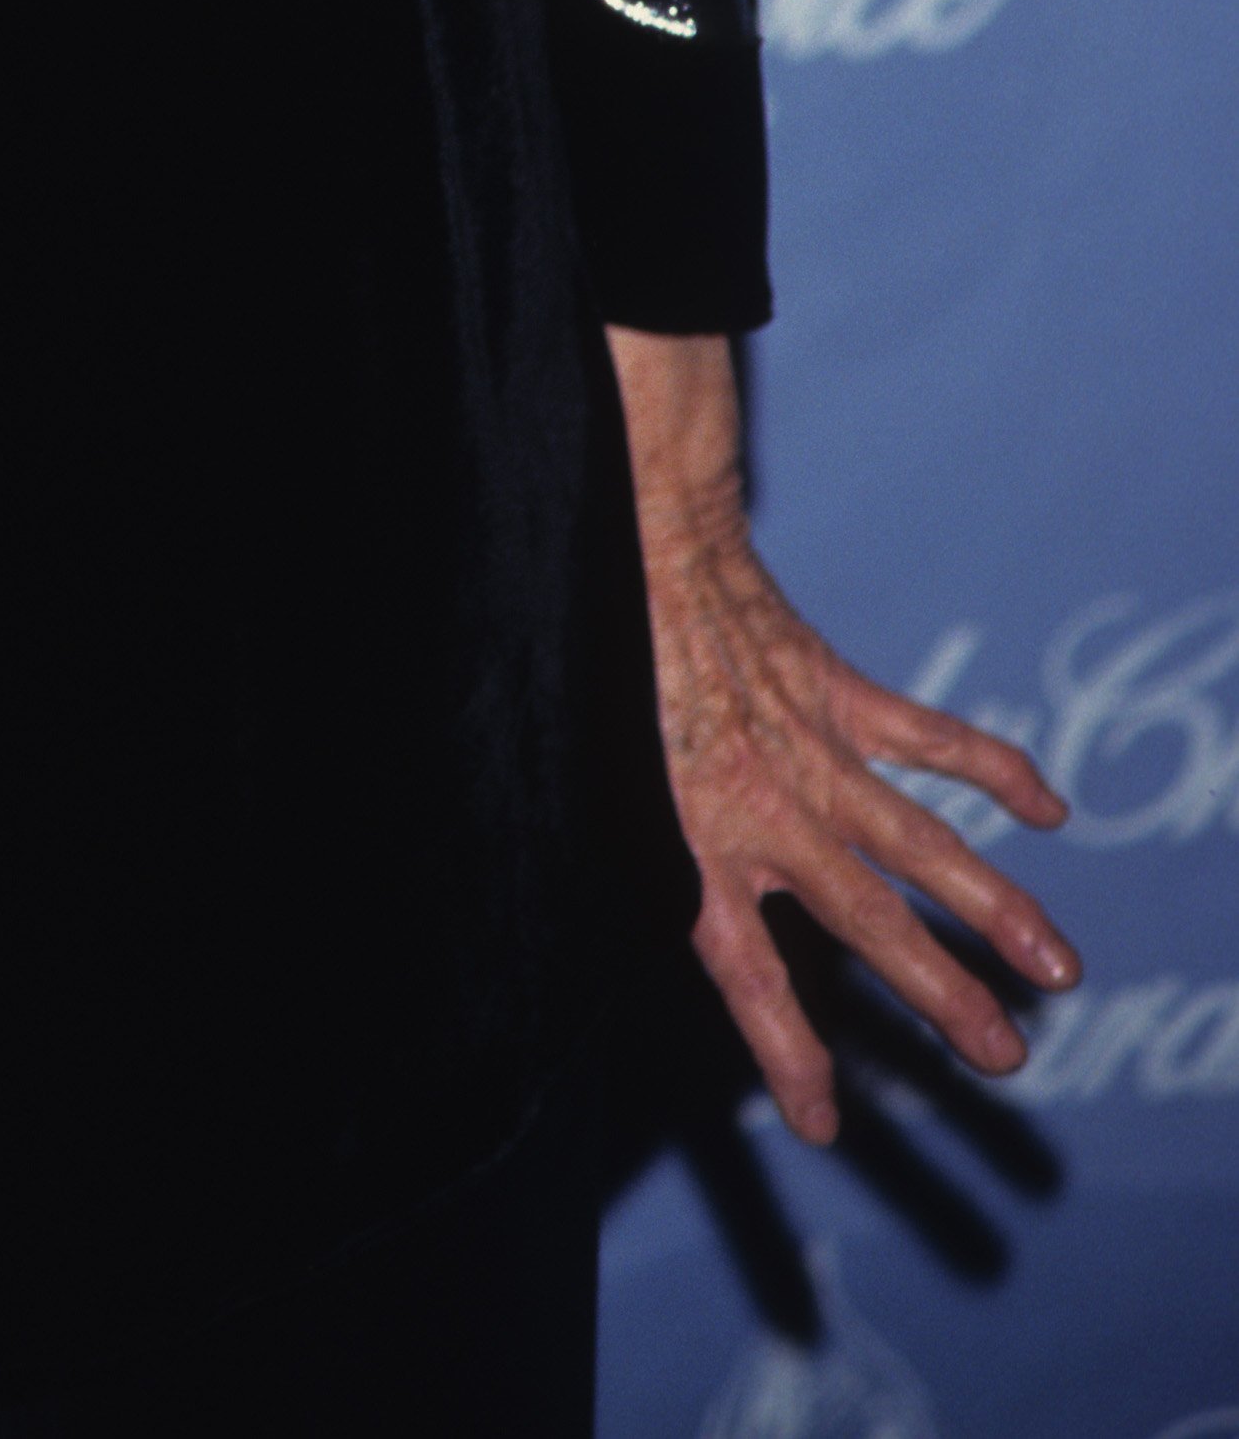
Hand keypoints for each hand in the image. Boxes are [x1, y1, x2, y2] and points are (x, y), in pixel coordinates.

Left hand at [606, 332, 1081, 1145]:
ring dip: (992, 904)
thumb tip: (662, 914)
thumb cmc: (609, 664)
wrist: (642, 541)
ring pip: (918, 840)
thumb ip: (653, 847)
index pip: (746, 969)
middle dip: (939, 992)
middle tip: (1005, 1055)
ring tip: (1055, 965)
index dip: (784, 1049)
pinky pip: (929, 737)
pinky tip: (1048, 812)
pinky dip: (993, 769)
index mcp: (697, 836)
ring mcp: (813, 748)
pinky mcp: (841, 692)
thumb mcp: (607, 776)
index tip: (826, 1122)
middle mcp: (766, 805)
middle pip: (868, 917)